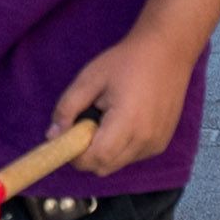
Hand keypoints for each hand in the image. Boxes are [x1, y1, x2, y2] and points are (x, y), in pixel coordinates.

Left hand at [49, 27, 201, 172]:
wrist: (167, 53)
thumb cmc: (125, 62)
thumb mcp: (89, 79)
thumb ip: (67, 108)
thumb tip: (52, 135)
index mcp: (128, 123)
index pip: (96, 159)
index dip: (75, 154)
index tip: (65, 137)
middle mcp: (146, 141)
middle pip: (105, 167)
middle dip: (86, 154)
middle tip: (83, 125)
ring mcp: (157, 144)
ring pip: (118, 164)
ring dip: (103, 151)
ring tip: (104, 118)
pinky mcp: (162, 143)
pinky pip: (132, 156)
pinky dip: (119, 148)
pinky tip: (121, 121)